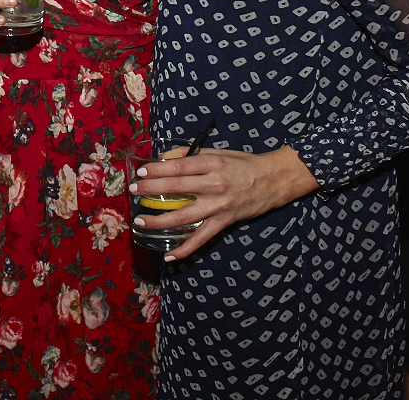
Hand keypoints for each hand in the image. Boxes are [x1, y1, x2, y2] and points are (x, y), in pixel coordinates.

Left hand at [128, 145, 318, 261]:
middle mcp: (214, 184)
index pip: (179, 167)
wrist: (274, 180)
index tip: (141, 172)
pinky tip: (169, 256)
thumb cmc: (244, 164)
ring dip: (160, 220)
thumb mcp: (218, 153)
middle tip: (134, 191)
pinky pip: (202, 239)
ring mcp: (219, 205)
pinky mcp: (225, 221)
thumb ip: (191, 155)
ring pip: (184, 216)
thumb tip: (164, 158)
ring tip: (141, 221)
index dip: (158, 170)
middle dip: (151, 190)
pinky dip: (185, 249)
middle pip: (177, 188)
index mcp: (212, 164)